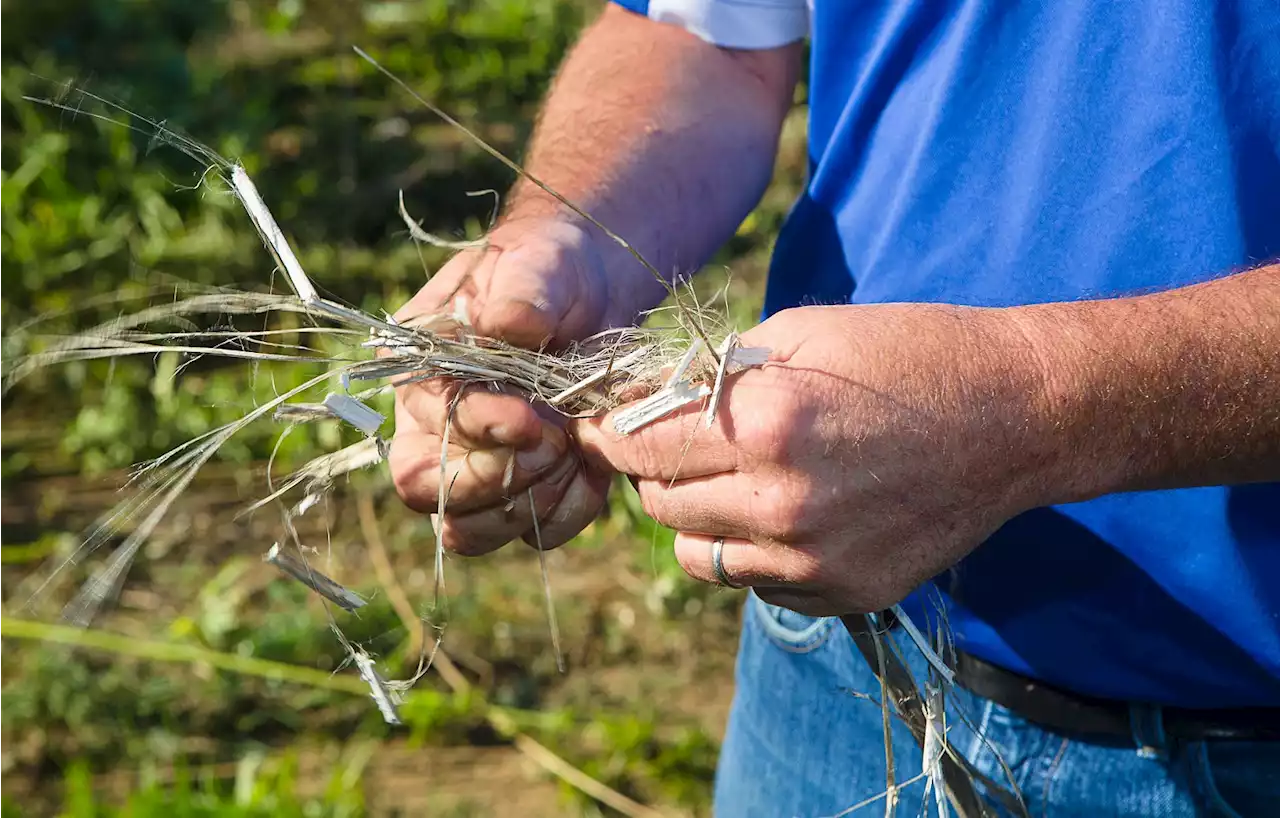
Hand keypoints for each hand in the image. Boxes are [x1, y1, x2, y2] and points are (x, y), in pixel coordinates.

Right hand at [389, 218, 614, 554]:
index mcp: (418, 375)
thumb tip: (507, 323)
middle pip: (432, 496)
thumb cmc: (551, 269)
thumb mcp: (537, 264)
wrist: (594, 290)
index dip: (478, 431)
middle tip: (556, 441)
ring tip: (576, 448)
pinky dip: (572, 507)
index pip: (423, 430)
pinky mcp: (528, 489)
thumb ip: (521, 290)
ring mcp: (478, 467)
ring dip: (537, 500)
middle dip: (501, 479)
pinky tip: (594, 464)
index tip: (531, 419)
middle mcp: (432, 430)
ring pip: (478, 530)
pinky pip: (538, 531)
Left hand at [574, 304, 1057, 614]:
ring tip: (728, 480)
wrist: (1016, 417)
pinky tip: (784, 512)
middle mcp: (782, 505)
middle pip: (660, 505)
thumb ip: (717, 373)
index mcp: (766, 425)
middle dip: (652, 472)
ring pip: (697, 557)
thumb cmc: (909, 356)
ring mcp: (814, 561)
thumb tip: (649, 397)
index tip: (603, 426)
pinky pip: (756, 584)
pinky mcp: (844, 594)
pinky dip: (750, 552)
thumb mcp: (805, 332)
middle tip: (669, 446)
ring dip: (696, 518)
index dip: (612, 432)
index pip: (640, 445)